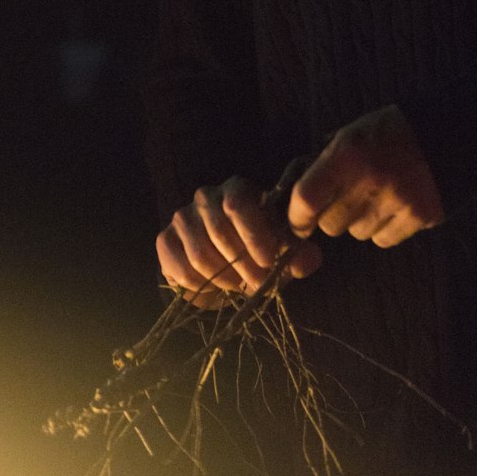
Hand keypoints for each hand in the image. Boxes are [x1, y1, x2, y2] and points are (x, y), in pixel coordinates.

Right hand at [156, 175, 322, 308]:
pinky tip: (214, 286)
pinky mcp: (165, 239)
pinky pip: (180, 268)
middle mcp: (206, 196)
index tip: (268, 262)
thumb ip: (298, 254)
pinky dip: (200, 285)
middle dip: (243, 265)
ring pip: (199, 254)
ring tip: (239, 285)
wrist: (223, 261)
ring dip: (223, 278)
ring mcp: (182, 216)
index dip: (253, 236)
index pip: (238, 204)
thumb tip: (312, 258)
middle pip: (219, 232)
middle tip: (259, 284)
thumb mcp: (281, 251)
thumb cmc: (257, 249)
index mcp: (236, 189)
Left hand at [287, 105, 442, 246]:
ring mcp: (396, 201)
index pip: (307, 198)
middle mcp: (369, 180)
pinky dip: (384, 228)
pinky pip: (384, 239)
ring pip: (358, 233)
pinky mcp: (419, 217)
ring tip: (376, 197)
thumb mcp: (353, 132)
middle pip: (331, 224)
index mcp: (347, 154)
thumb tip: (303, 196)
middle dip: (333, 216)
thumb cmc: (391, 131)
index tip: (299, 223)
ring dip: (360, 222)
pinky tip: (394, 207)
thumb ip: (328, 162)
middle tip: (347, 199)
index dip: (297, 217)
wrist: (449, 133)